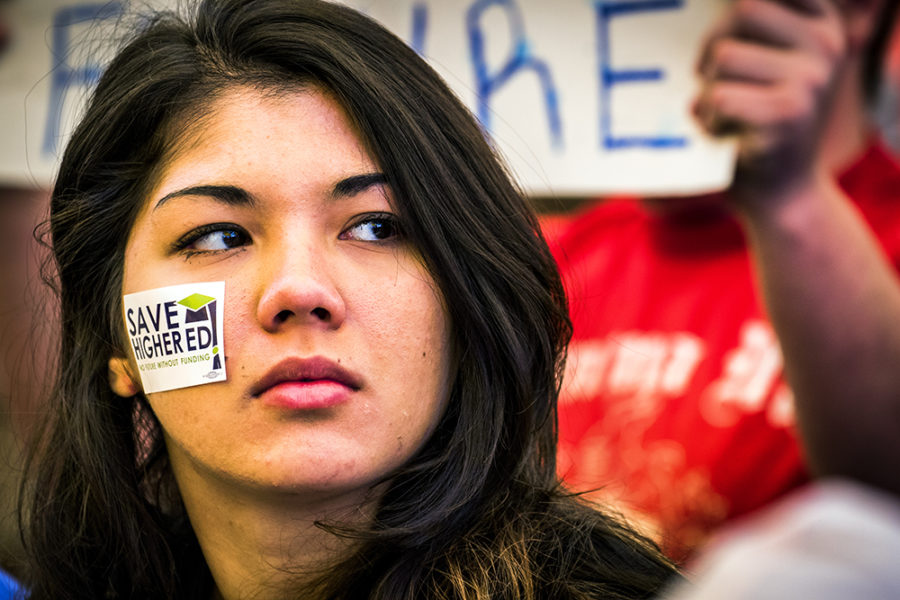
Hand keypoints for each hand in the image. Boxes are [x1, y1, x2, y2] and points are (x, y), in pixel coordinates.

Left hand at [693, 0, 845, 208]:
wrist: (780, 195)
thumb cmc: (755, 125)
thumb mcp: (763, 63)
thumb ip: (747, 27)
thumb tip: (718, 7)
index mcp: (822, 24)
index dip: (732, 14)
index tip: (727, 42)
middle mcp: (827, 44)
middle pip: (741, 11)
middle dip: (713, 51)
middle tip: (718, 87)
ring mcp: (812, 78)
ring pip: (722, 56)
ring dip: (706, 92)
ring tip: (725, 117)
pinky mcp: (789, 113)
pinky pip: (718, 96)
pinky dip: (707, 119)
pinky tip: (724, 135)